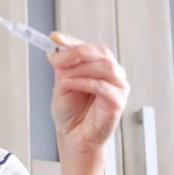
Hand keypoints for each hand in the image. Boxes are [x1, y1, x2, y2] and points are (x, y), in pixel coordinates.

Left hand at [47, 32, 129, 161]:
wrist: (73, 137)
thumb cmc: (71, 113)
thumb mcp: (62, 83)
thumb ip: (62, 66)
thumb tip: (55, 49)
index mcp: (101, 68)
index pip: (91, 47)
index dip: (72, 41)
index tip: (54, 38)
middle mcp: (113, 76)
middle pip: (101, 53)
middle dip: (76, 53)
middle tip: (57, 59)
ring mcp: (118, 88)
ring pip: (105, 67)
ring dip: (79, 69)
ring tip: (62, 77)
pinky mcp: (117, 103)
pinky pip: (103, 86)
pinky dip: (82, 82)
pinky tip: (68, 85)